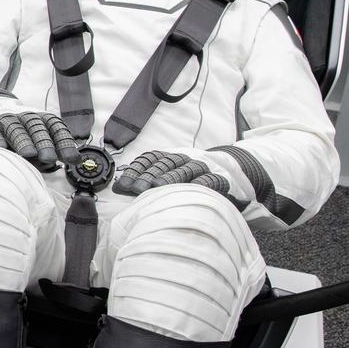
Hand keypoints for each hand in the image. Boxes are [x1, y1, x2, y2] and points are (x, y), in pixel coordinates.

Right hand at [0, 111, 82, 171]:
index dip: (64, 142)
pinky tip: (2, 148)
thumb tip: (76, 160)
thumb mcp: (39, 143)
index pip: (55, 127)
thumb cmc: (21, 137)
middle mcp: (24, 117)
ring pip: (15, 128)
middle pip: (36, 127)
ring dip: (23, 141)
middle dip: (44, 143)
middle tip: (49, 158)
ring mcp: (5, 119)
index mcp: (41, 120)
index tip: (70, 158)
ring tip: (28, 154)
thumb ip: (56, 151)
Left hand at [114, 150, 235, 198]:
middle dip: (149, 175)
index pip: (151, 159)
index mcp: (171, 157)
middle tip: (136, 188)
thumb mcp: (169, 176)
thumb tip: (117, 187)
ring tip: (157, 188)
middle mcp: (186, 159)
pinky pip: (209, 180)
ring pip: (185, 170)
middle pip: (165, 164)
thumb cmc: (191, 179)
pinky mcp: (220, 179)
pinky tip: (188, 190)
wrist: (230, 171)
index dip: (137, 169)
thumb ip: (145, 180)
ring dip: (170, 178)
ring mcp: (203, 167)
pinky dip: (199, 183)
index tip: (124, 183)